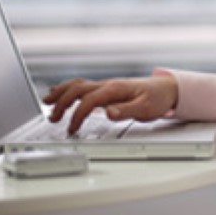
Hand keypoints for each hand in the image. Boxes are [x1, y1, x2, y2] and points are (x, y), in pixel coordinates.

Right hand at [43, 75, 178, 134]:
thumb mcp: (146, 109)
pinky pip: (83, 87)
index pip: (89, 101)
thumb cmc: (158, 98)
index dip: (78, 115)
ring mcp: (106, 86)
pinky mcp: (107, 89)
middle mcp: (108, 85)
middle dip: (61, 103)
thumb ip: (126, 111)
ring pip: (77, 85)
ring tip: (47, 103)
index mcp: (115, 89)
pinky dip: (69, 90)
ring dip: (61, 93)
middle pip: (77, 89)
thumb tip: (108, 113)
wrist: (168, 88)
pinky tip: (61, 95)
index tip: (72, 129)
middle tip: (53, 118)